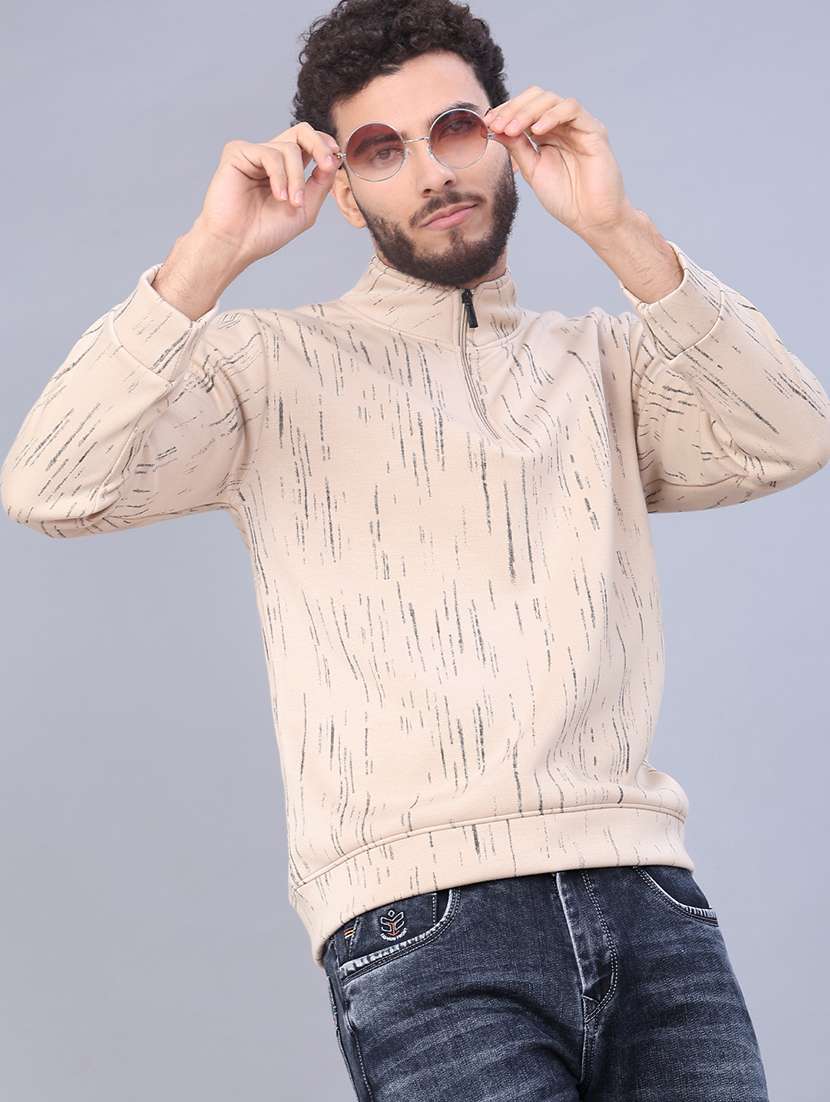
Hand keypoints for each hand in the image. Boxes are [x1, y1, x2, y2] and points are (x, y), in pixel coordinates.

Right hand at [193, 122, 340, 266]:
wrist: (237, 244)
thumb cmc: (265, 231)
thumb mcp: (305, 209)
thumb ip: (321, 183)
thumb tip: (335, 159)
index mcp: (286, 168)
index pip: (309, 144)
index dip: (325, 145)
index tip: (335, 158)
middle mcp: (270, 157)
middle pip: (301, 132)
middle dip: (319, 146)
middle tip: (326, 165)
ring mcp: (254, 153)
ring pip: (289, 149)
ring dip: (296, 179)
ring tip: (292, 202)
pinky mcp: (237, 153)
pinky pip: (270, 154)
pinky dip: (280, 176)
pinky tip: (278, 196)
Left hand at [484, 87, 633, 236]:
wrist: (590, 218)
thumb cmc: (565, 198)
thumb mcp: (533, 170)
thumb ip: (517, 147)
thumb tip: (496, 128)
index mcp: (547, 134)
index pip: (525, 109)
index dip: (505, 112)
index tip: (487, 123)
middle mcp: (563, 126)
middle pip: (537, 98)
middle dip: (513, 109)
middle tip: (497, 124)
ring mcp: (578, 126)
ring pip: (552, 100)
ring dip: (527, 111)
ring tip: (512, 129)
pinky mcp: (593, 131)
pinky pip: (572, 110)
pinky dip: (552, 116)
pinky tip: (536, 131)